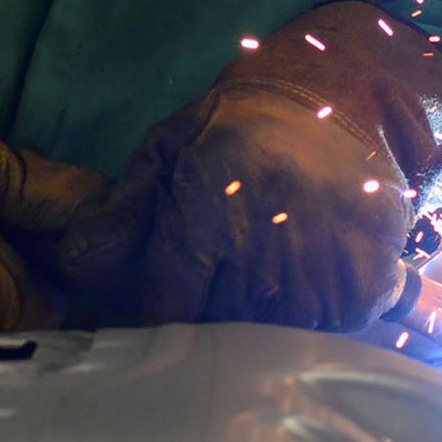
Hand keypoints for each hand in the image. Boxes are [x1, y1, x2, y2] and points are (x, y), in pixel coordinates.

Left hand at [62, 1, 441, 330]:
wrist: (338, 103)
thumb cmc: (241, 128)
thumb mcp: (168, 148)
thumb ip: (123, 207)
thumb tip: (75, 269)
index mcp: (213, 206)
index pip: (167, 304)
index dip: (159, 309)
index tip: (164, 299)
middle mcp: (269, 245)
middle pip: (218, 326)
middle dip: (207, 314)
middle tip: (214, 285)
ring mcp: (322, 272)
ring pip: (270, 338)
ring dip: (258, 322)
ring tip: (258, 282)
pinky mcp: (366, 287)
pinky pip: (325, 334)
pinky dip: (310, 321)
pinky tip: (302, 285)